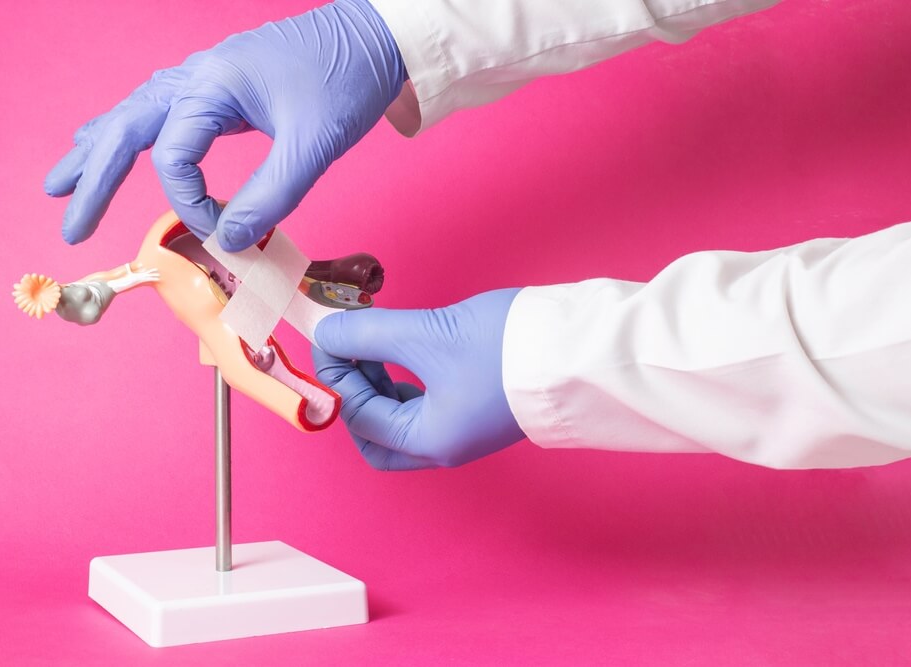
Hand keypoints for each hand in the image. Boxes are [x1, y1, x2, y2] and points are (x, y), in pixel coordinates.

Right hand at [45, 0, 404, 248]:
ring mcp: (204, 79)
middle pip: (126, 127)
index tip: (222, 229)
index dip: (190, 203)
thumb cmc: (346, 82)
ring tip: (63, 182)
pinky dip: (130, 133)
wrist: (372, 41)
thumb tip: (229, 241)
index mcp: (214, 84)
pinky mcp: (218, 89)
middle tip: (69, 224)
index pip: (173, 156)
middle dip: (94, 178)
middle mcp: (197, 77)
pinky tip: (112, 145)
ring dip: (98, 152)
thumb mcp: (313, 146)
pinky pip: (159, 112)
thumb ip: (271, 197)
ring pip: (134, 115)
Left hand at [312, 289, 526, 469]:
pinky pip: (426, 405)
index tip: (331, 333)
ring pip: (400, 419)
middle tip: (351, 351)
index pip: (359, 416)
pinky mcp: (479, 408)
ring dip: (379, 384)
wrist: (583, 347)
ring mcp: (465, 430)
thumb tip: (327, 330)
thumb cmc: (510, 349)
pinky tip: (406, 349)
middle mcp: (446, 446)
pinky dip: (406, 380)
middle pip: (376, 435)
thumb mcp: (428, 335)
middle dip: (355, 394)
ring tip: (377, 342)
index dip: (336, 374)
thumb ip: (369, 333)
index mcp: (431, 441)